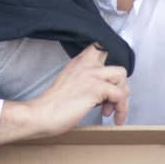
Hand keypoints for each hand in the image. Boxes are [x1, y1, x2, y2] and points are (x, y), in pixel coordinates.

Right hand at [0, 44, 128, 144]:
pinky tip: (114, 118)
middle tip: (112, 96)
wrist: (42, 114)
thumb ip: (85, 79)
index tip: (112, 77)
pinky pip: (120, 95)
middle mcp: (85, 65)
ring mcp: (91, 75)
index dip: (111, 58)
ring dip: (122, 96)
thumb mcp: (69, 84)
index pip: (99, 46)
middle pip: (115, 60)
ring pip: (121, 75)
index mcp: (78, 62)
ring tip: (110, 110)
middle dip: (119, 81)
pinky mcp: (95, 89)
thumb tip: (105, 89)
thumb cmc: (53, 106)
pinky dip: (122, 109)